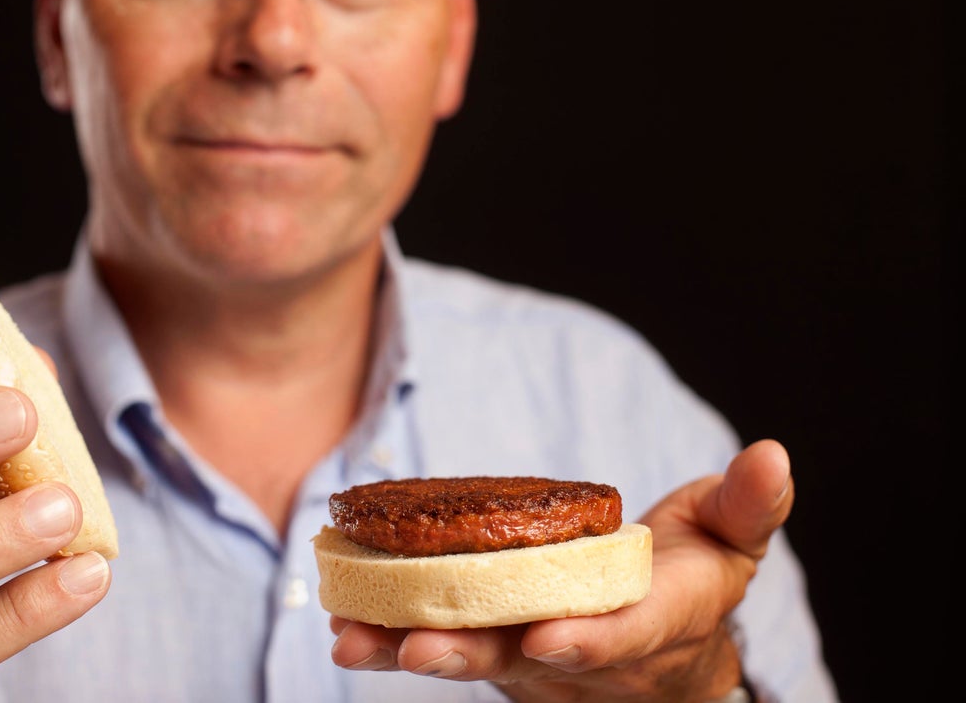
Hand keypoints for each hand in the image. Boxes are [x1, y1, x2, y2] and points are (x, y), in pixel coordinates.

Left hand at [328, 439, 793, 700]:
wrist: (665, 652)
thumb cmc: (697, 580)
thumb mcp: (731, 541)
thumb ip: (747, 505)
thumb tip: (773, 455)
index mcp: (649, 626)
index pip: (620, 638)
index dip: (588, 641)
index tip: (549, 638)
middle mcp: (581, 655)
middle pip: (523, 661)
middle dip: (470, 654)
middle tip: (415, 649)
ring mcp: (529, 659)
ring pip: (469, 657)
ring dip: (407, 648)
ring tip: (350, 638)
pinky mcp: (491, 645)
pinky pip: (440, 641)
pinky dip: (390, 635)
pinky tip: (343, 623)